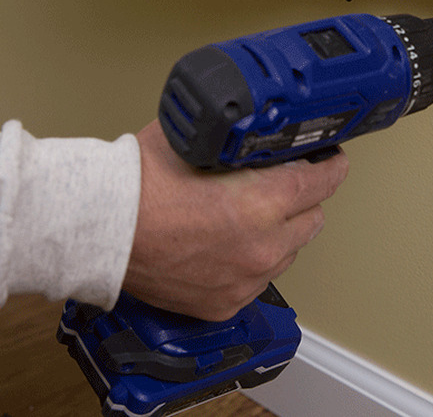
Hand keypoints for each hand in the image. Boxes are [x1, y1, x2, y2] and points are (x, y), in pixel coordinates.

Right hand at [124, 121, 348, 320]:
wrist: (102, 228)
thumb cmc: (141, 182)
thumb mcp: (202, 139)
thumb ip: (242, 139)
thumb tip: (261, 130)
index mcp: (265, 202)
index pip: (324, 181)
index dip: (330, 165)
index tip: (330, 159)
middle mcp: (264, 246)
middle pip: (314, 218)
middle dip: (305, 197)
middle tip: (286, 183)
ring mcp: (246, 279)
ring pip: (290, 251)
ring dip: (283, 231)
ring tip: (254, 214)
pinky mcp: (225, 303)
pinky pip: (260, 278)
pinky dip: (255, 260)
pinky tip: (232, 243)